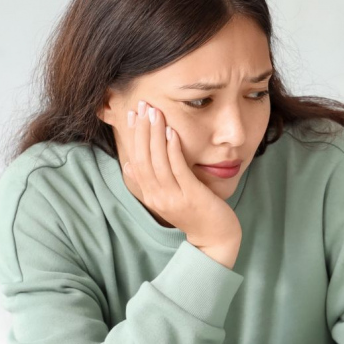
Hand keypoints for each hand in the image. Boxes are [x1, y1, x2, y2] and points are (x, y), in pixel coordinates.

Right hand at [123, 100, 241, 266]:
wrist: (215, 238)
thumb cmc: (194, 213)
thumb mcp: (167, 197)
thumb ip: (149, 182)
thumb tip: (128, 164)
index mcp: (150, 195)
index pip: (135, 160)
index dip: (132, 136)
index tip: (131, 114)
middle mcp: (157, 197)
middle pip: (143, 158)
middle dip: (141, 129)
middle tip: (141, 105)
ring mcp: (173, 197)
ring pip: (158, 161)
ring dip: (155, 134)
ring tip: (155, 112)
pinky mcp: (190, 196)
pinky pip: (178, 169)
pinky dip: (173, 149)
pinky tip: (171, 131)